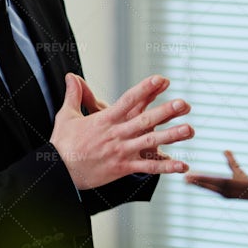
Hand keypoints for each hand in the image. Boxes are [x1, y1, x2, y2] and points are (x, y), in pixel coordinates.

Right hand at [50, 73, 193, 189]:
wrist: (57, 172)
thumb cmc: (62, 143)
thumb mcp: (66, 116)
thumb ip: (75, 95)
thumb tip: (71, 75)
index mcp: (105, 120)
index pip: (129, 100)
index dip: (146, 89)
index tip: (162, 79)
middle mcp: (116, 134)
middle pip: (144, 121)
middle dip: (165, 112)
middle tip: (184, 103)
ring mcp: (121, 151)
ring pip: (150, 143)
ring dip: (171, 136)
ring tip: (190, 130)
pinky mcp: (123, 168)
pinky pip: (148, 168)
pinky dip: (166, 167)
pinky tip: (183, 165)